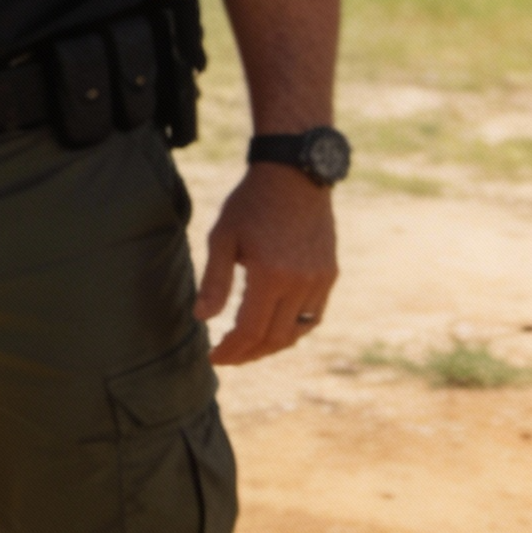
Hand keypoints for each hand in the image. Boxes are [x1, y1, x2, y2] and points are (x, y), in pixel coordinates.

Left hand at [195, 164, 338, 364]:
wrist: (294, 176)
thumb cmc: (251, 203)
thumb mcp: (223, 237)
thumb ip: (214, 281)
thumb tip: (201, 318)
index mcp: (270, 275)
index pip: (250, 330)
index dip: (231, 349)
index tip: (213, 356)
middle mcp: (301, 284)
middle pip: (275, 338)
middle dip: (249, 353)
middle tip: (227, 355)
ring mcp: (320, 281)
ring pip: (296, 331)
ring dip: (271, 344)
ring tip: (247, 346)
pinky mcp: (330, 275)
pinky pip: (313, 316)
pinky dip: (293, 329)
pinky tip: (274, 328)